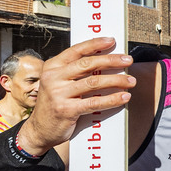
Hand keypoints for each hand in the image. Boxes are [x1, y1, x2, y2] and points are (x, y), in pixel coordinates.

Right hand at [16, 38, 134, 155]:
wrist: (39, 130)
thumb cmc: (55, 104)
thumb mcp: (58, 83)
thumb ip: (74, 72)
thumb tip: (105, 61)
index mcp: (52, 67)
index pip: (76, 50)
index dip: (95, 44)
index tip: (112, 41)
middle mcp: (53, 77)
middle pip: (88, 64)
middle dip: (111, 60)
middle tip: (128, 60)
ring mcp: (58, 94)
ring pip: (93, 83)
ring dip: (116, 80)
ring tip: (131, 81)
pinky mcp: (66, 110)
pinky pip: (94, 103)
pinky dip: (112, 99)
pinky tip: (124, 97)